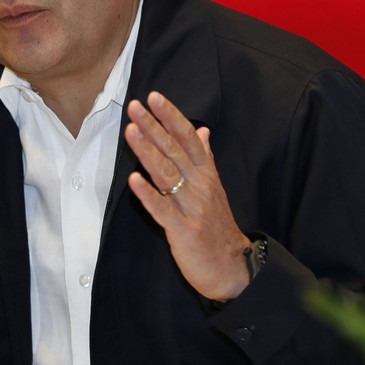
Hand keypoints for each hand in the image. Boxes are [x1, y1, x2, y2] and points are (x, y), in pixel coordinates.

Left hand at [124, 91, 250, 301]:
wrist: (232, 267)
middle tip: (134, 106)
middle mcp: (199, 185)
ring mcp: (191, 207)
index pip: (188, 137)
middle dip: (153, 126)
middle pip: (174, 150)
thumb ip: (205, 157)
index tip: (154, 97)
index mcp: (206, 173)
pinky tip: (134, 180)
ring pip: (167, 174)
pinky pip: (163, 210)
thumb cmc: (217, 225)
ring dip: (148, 152)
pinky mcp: (183, 230)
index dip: (171, 117)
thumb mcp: (214, 187)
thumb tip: (202, 131)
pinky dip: (148, 194)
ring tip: (131, 131)